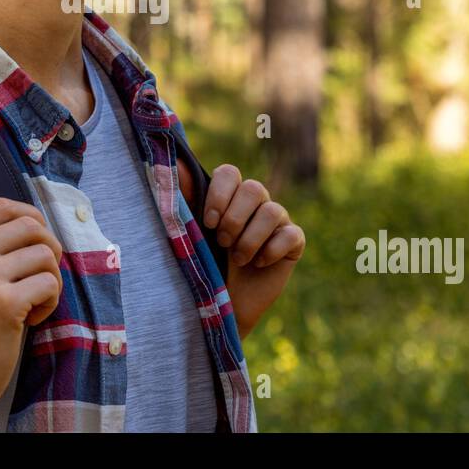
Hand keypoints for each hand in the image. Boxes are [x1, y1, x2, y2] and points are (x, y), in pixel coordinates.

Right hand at [0, 198, 62, 429]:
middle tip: (39, 276)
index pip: (1, 206)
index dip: (29, 215)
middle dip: (49, 248)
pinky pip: (51, 284)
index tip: (36, 240)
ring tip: (31, 303)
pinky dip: (50, 302)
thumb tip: (36, 224)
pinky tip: (30, 319)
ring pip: (46, 254)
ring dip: (50, 279)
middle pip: (31, 224)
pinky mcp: (5, 304)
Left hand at [201, 165, 304, 340]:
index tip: (208, 223)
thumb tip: (174, 164)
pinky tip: (258, 264)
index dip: (220, 194)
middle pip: (254, 188)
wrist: (222, 304)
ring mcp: (277, 220)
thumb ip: (185, 199)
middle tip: (222, 243)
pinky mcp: (293, 241)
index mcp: (229, 195)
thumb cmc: (204, 265)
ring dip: (250, 239)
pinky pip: (291, 234)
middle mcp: (255, 202)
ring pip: (273, 211)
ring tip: (238, 259)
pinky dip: (271, 250)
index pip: (229, 173)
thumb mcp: (192, 233)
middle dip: (235, 219)